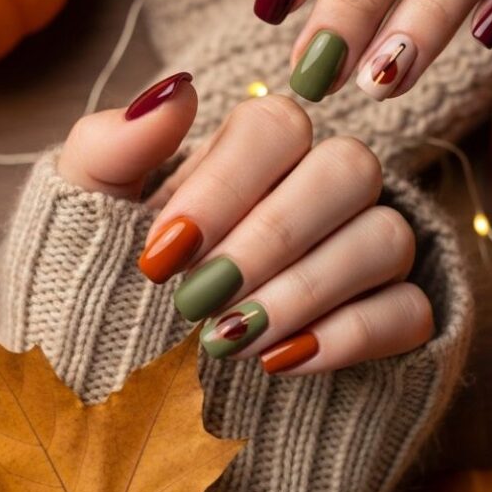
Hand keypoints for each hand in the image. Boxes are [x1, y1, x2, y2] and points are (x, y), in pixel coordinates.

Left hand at [58, 73, 432, 374]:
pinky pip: (409, 311)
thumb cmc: (100, 288)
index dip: (226, 183)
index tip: (163, 252)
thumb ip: (112, 146)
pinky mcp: (392, 322)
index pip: (278, 124)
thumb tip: (176, 89)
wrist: (121, 401)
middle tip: (199, 300)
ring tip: (230, 340)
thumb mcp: (82, 218)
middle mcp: (320, 190)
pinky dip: (349, 336)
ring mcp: (363, 255)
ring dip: (305, 290)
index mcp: (252, 153)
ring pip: (385, 237)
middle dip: (270, 238)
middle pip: (349, 168)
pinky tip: (280, 363)